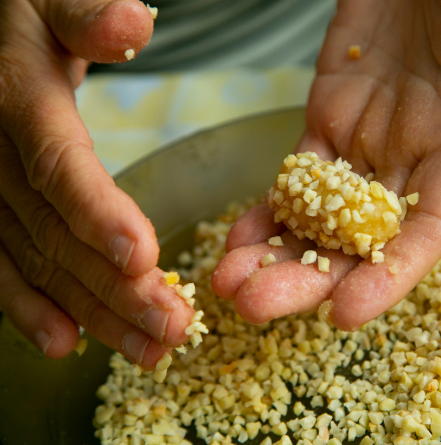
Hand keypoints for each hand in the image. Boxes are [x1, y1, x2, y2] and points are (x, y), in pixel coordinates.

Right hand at [0, 0, 192, 368]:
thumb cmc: (29, 15)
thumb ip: (87, 13)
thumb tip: (131, 22)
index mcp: (17, 100)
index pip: (58, 164)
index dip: (96, 212)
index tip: (143, 257)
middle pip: (57, 232)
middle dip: (116, 287)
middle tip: (172, 327)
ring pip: (39, 262)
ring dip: (93, 312)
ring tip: (148, 351)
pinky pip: (6, 265)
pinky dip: (34, 308)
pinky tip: (69, 343)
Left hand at [213, 0, 440, 329]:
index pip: (427, 229)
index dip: (390, 275)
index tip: (344, 313)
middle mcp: (411, 162)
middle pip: (361, 241)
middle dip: (310, 278)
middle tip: (257, 307)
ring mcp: (365, 147)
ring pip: (319, 219)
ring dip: (276, 256)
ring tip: (229, 285)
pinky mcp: (327, 124)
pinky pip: (295, 181)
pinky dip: (266, 213)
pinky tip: (236, 241)